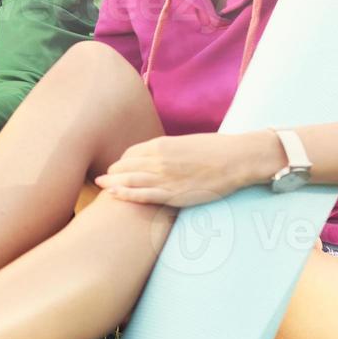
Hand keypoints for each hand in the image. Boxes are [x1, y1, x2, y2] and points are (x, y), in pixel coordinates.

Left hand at [95, 132, 284, 206]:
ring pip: (129, 181)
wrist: (237, 159)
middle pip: (125, 167)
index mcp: (161, 144)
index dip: (121, 162)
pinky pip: (144, 195)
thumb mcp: (185, 143)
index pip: (130, 154)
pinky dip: (127, 195)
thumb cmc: (216, 150)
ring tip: (100, 187)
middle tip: (102, 180)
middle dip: (112, 173)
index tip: (118, 168)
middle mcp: (158, 159)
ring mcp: (164, 177)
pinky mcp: (173, 194)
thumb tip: (158, 156)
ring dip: (112, 184)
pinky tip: (115, 195)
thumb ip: (167, 150)